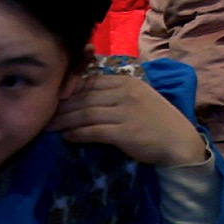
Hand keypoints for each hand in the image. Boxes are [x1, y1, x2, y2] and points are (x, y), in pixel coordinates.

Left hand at [56, 60, 205, 166]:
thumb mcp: (138, 98)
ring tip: (49, 126)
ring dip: (64, 120)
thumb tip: (83, 96)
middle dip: (62, 106)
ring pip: (86, 113)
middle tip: (44, 112)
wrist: (179, 142)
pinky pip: (94, 131)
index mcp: (127, 81)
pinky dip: (77, 134)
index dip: (69, 89)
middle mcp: (125, 93)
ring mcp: (125, 112)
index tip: (53, 97)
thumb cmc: (157, 120)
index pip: (91, 81)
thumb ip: (114, 94)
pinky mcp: (125, 132)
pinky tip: (66, 136)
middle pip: (85, 97)